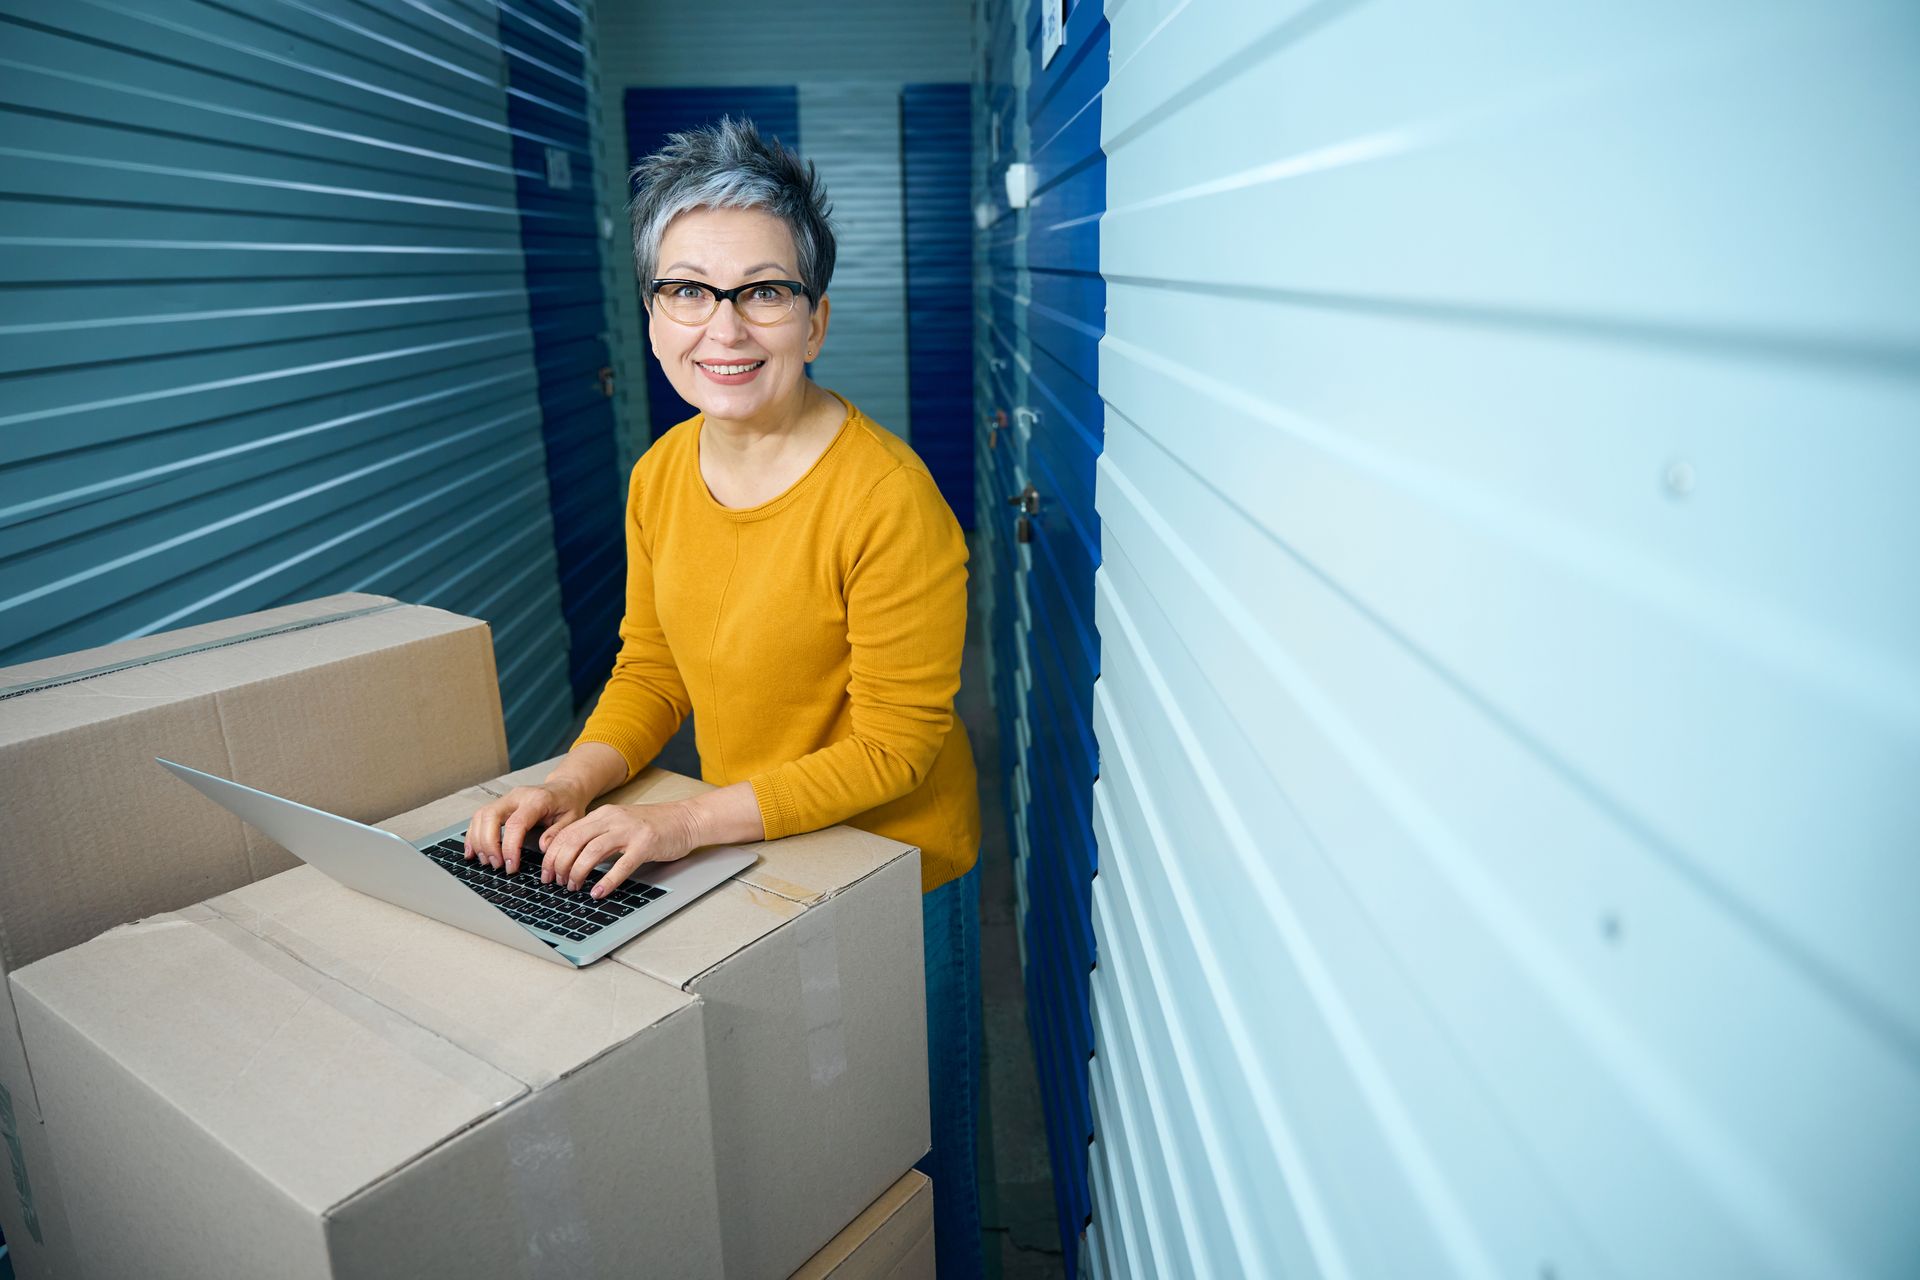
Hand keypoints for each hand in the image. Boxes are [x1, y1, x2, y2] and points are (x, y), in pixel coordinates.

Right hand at [465, 780, 589, 873]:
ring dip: (479, 841)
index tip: (511, 866)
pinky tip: (473, 852)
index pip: (516, 823)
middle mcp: (517, 796)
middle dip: (489, 844)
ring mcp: (506, 799)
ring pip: (481, 816)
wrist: (564, 788)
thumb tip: (543, 847)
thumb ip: (558, 833)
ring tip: (487, 862)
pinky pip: (479, 817)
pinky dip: (473, 835)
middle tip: (496, 865)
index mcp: (537, 800)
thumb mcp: (573, 819)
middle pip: (490, 816)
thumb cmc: (568, 804)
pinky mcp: (499, 804)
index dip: (509, 847)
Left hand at [539, 802, 698, 898]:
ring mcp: (630, 831)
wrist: (686, 819)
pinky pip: (621, 864)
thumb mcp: (619, 825)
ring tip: (574, 888)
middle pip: (574, 841)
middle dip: (559, 865)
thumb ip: (597, 836)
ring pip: (592, 851)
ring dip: (578, 872)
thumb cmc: (653, 827)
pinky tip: (598, 892)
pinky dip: (606, 881)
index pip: (567, 833)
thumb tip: (570, 860)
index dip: (551, 855)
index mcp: (603, 815)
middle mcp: (613, 819)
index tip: (546, 873)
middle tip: (556, 883)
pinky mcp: (646, 845)